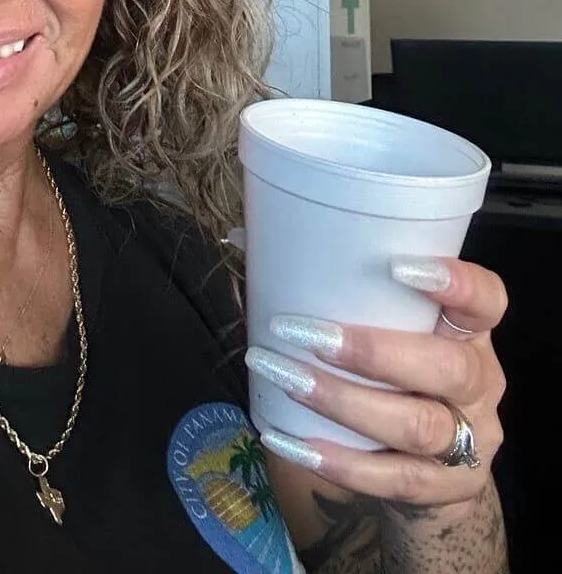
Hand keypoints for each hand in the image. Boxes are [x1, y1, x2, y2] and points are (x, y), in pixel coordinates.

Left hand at [248, 257, 506, 507]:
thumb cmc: (399, 378)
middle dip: (373, 351)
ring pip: (416, 425)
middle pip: (447, 368)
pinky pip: (390, 479)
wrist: (439, 477)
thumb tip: (244, 239)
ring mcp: (468, 444)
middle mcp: (478, 385)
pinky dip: (336, 460)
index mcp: (469, 334)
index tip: (398, 265)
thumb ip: (342, 292)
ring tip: (285, 377)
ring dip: (342, 400)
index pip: (487, 301)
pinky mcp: (442, 490)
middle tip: (305, 331)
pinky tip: (288, 440)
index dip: (455, 282)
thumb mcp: (394, 333)